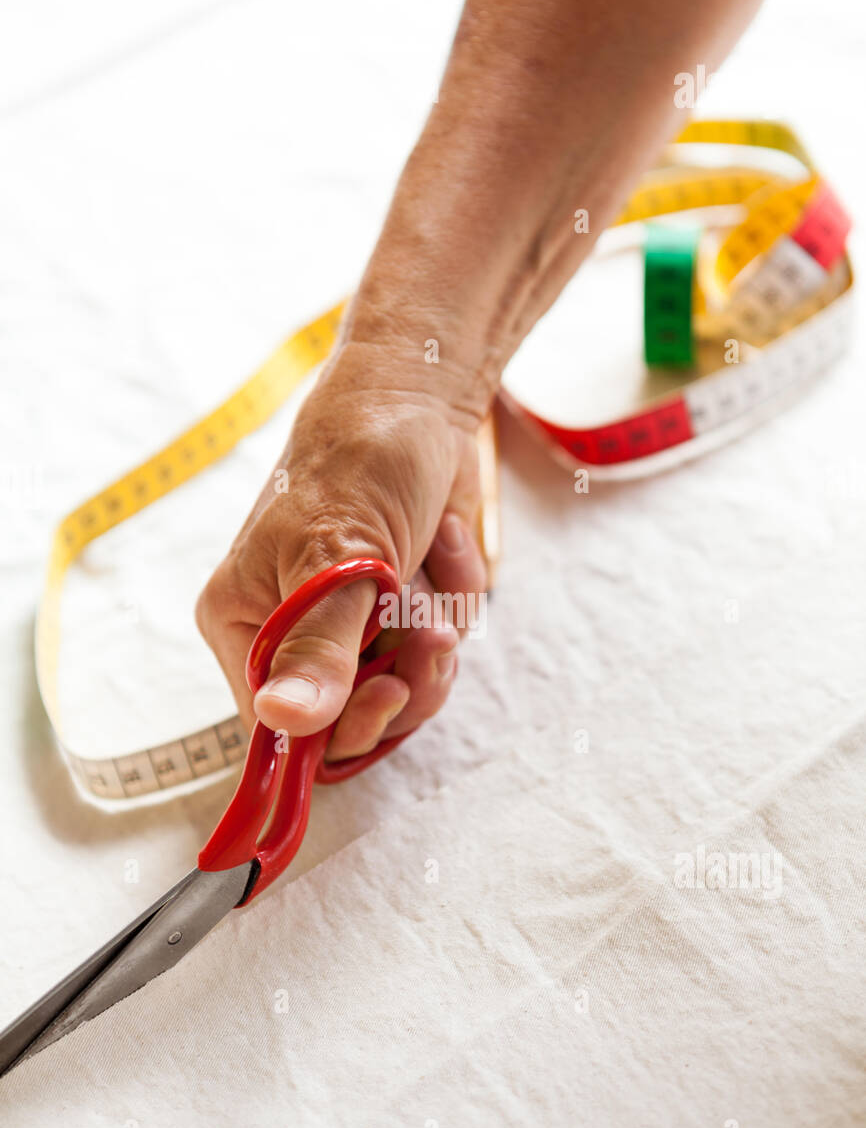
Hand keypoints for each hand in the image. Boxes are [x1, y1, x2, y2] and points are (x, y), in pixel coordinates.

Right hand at [196, 340, 487, 759]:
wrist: (421, 398)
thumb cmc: (358, 461)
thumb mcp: (337, 556)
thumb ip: (319, 646)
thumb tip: (283, 720)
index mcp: (245, 621)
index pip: (277, 725)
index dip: (335, 728)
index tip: (389, 693)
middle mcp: (291, 633)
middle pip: (349, 721)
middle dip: (402, 681)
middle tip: (431, 636)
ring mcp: (351, 625)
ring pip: (404, 691)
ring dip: (435, 635)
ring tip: (439, 583)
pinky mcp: (401, 610)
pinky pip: (438, 645)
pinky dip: (454, 596)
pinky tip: (447, 541)